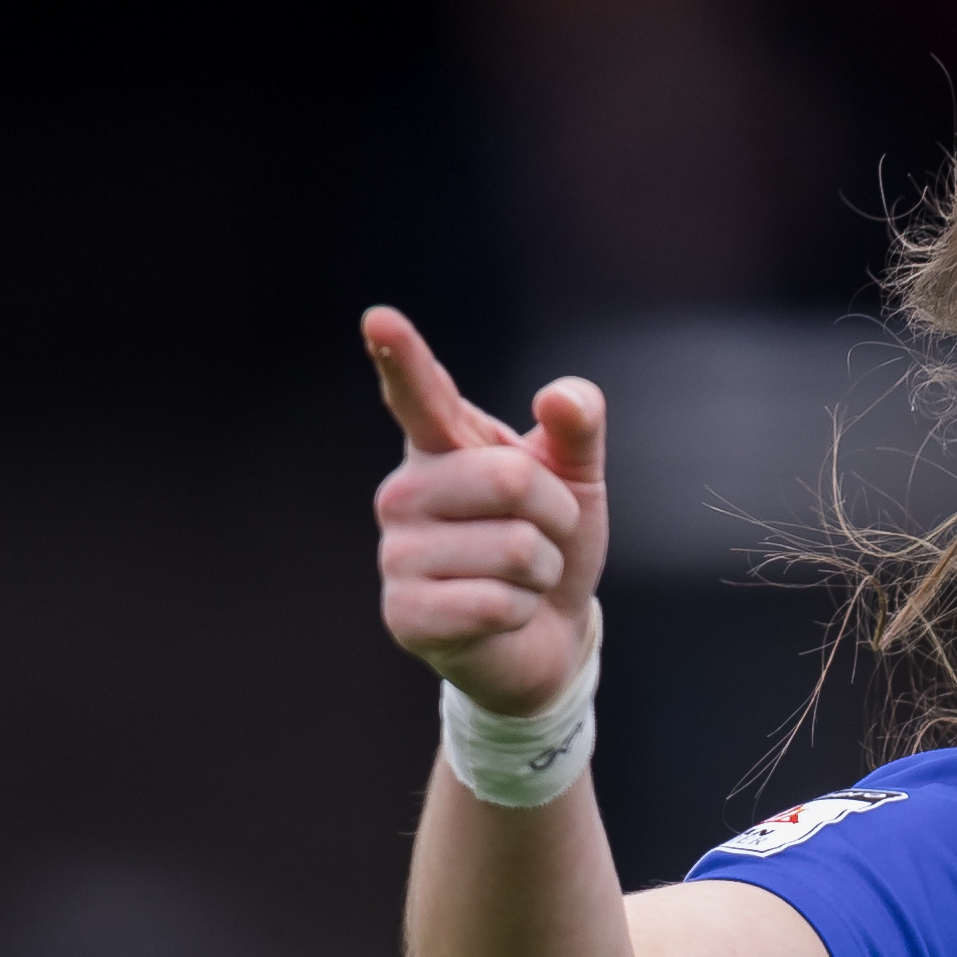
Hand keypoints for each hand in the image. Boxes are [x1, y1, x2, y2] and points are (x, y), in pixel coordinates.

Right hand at [364, 306, 607, 717]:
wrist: (546, 637)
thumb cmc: (549, 543)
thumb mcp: (575, 481)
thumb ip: (576, 429)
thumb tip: (564, 397)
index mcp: (440, 447)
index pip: (421, 395)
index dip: (402, 358)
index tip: (379, 319)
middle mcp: (405, 492)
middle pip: (512, 479)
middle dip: (556, 516)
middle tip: (541, 537)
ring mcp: (397, 554)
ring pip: (515, 548)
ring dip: (541, 571)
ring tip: (519, 579)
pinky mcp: (406, 614)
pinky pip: (497, 602)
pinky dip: (522, 612)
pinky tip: (503, 615)